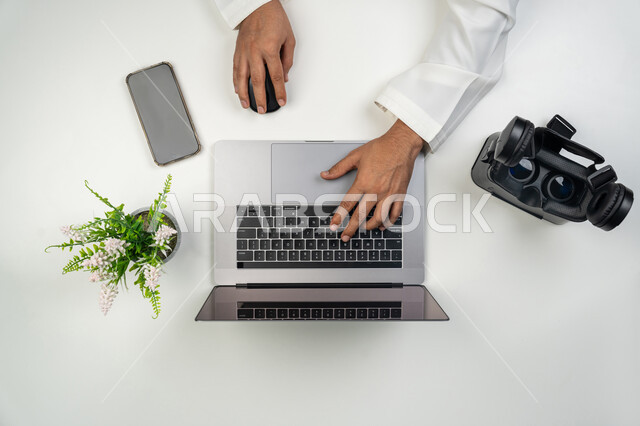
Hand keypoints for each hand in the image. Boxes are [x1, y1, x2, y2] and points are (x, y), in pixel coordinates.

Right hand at [233, 0, 294, 112]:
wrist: (257, 4)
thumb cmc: (274, 18)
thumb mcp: (289, 38)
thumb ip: (287, 60)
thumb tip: (284, 76)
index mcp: (269, 48)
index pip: (275, 76)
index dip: (279, 91)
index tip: (281, 100)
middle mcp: (255, 51)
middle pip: (257, 80)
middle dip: (260, 97)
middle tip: (263, 109)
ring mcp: (244, 51)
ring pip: (242, 77)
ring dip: (244, 93)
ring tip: (247, 105)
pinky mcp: (238, 50)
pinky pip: (236, 69)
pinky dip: (236, 81)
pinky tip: (238, 90)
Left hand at [321, 120, 423, 240]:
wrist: (402, 144)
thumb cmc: (382, 148)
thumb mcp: (356, 156)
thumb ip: (339, 168)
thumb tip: (326, 174)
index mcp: (363, 182)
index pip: (347, 204)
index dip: (339, 217)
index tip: (334, 226)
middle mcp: (376, 190)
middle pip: (361, 215)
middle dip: (351, 228)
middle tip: (345, 236)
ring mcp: (389, 194)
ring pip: (379, 217)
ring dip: (369, 226)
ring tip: (364, 229)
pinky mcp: (399, 194)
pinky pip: (394, 213)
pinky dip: (388, 221)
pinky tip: (382, 224)